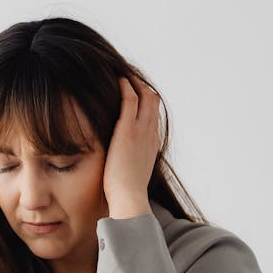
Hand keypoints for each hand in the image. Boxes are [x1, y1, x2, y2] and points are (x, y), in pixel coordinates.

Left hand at [102, 75, 158, 217]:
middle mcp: (150, 134)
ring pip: (146, 96)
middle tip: (131, 77)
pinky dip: (126, 86)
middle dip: (143, 87)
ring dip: (135, 83)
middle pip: (154, 101)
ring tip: (124, 74)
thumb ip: (129, 163)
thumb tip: (121, 165)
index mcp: (152, 144)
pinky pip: (131, 99)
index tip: (137, 94)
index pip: (153, 116)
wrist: (129, 198)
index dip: (147, 102)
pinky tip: (119, 80)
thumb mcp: (131, 173)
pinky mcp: (128, 129)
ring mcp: (141, 130)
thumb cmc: (126, 192)